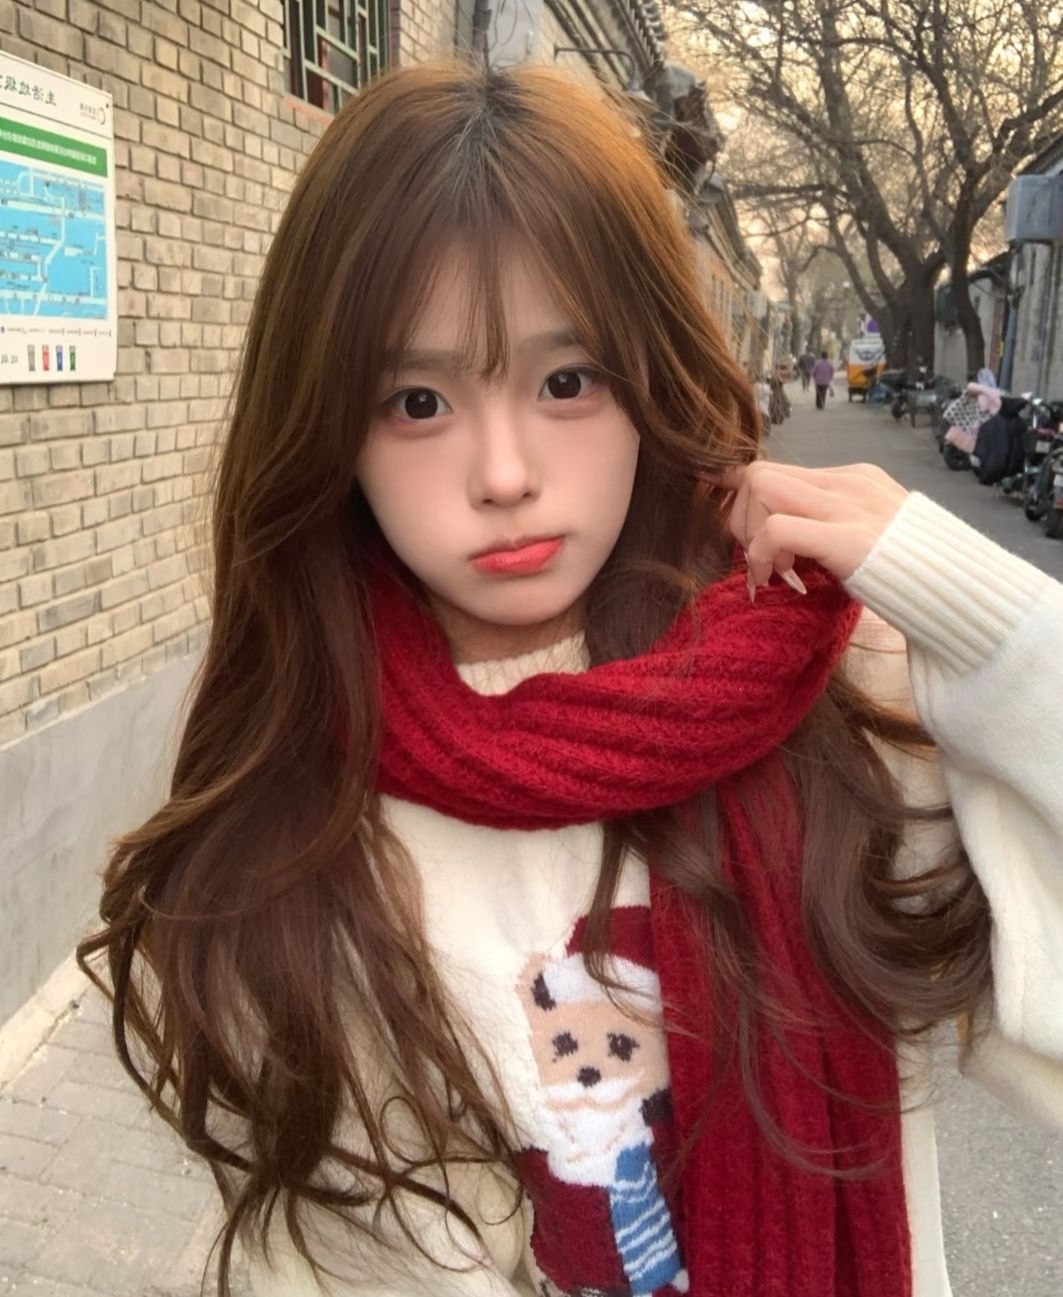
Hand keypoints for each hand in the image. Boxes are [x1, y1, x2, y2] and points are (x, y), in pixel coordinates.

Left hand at [710, 462, 908, 598]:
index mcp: (853, 479)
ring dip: (750, 534)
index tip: (737, 528)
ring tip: (774, 571)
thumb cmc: (914, 575)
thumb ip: (831, 526)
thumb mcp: (868, 536)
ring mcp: (848, 506)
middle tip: (762, 561)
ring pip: (760, 487)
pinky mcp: (847, 538)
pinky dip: (762, 555)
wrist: (963, 592)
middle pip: (759, 473)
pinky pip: (777, 529)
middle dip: (742, 520)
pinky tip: (777, 581)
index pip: (779, 469)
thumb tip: (785, 540)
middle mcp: (848, 483)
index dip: (744, 498)